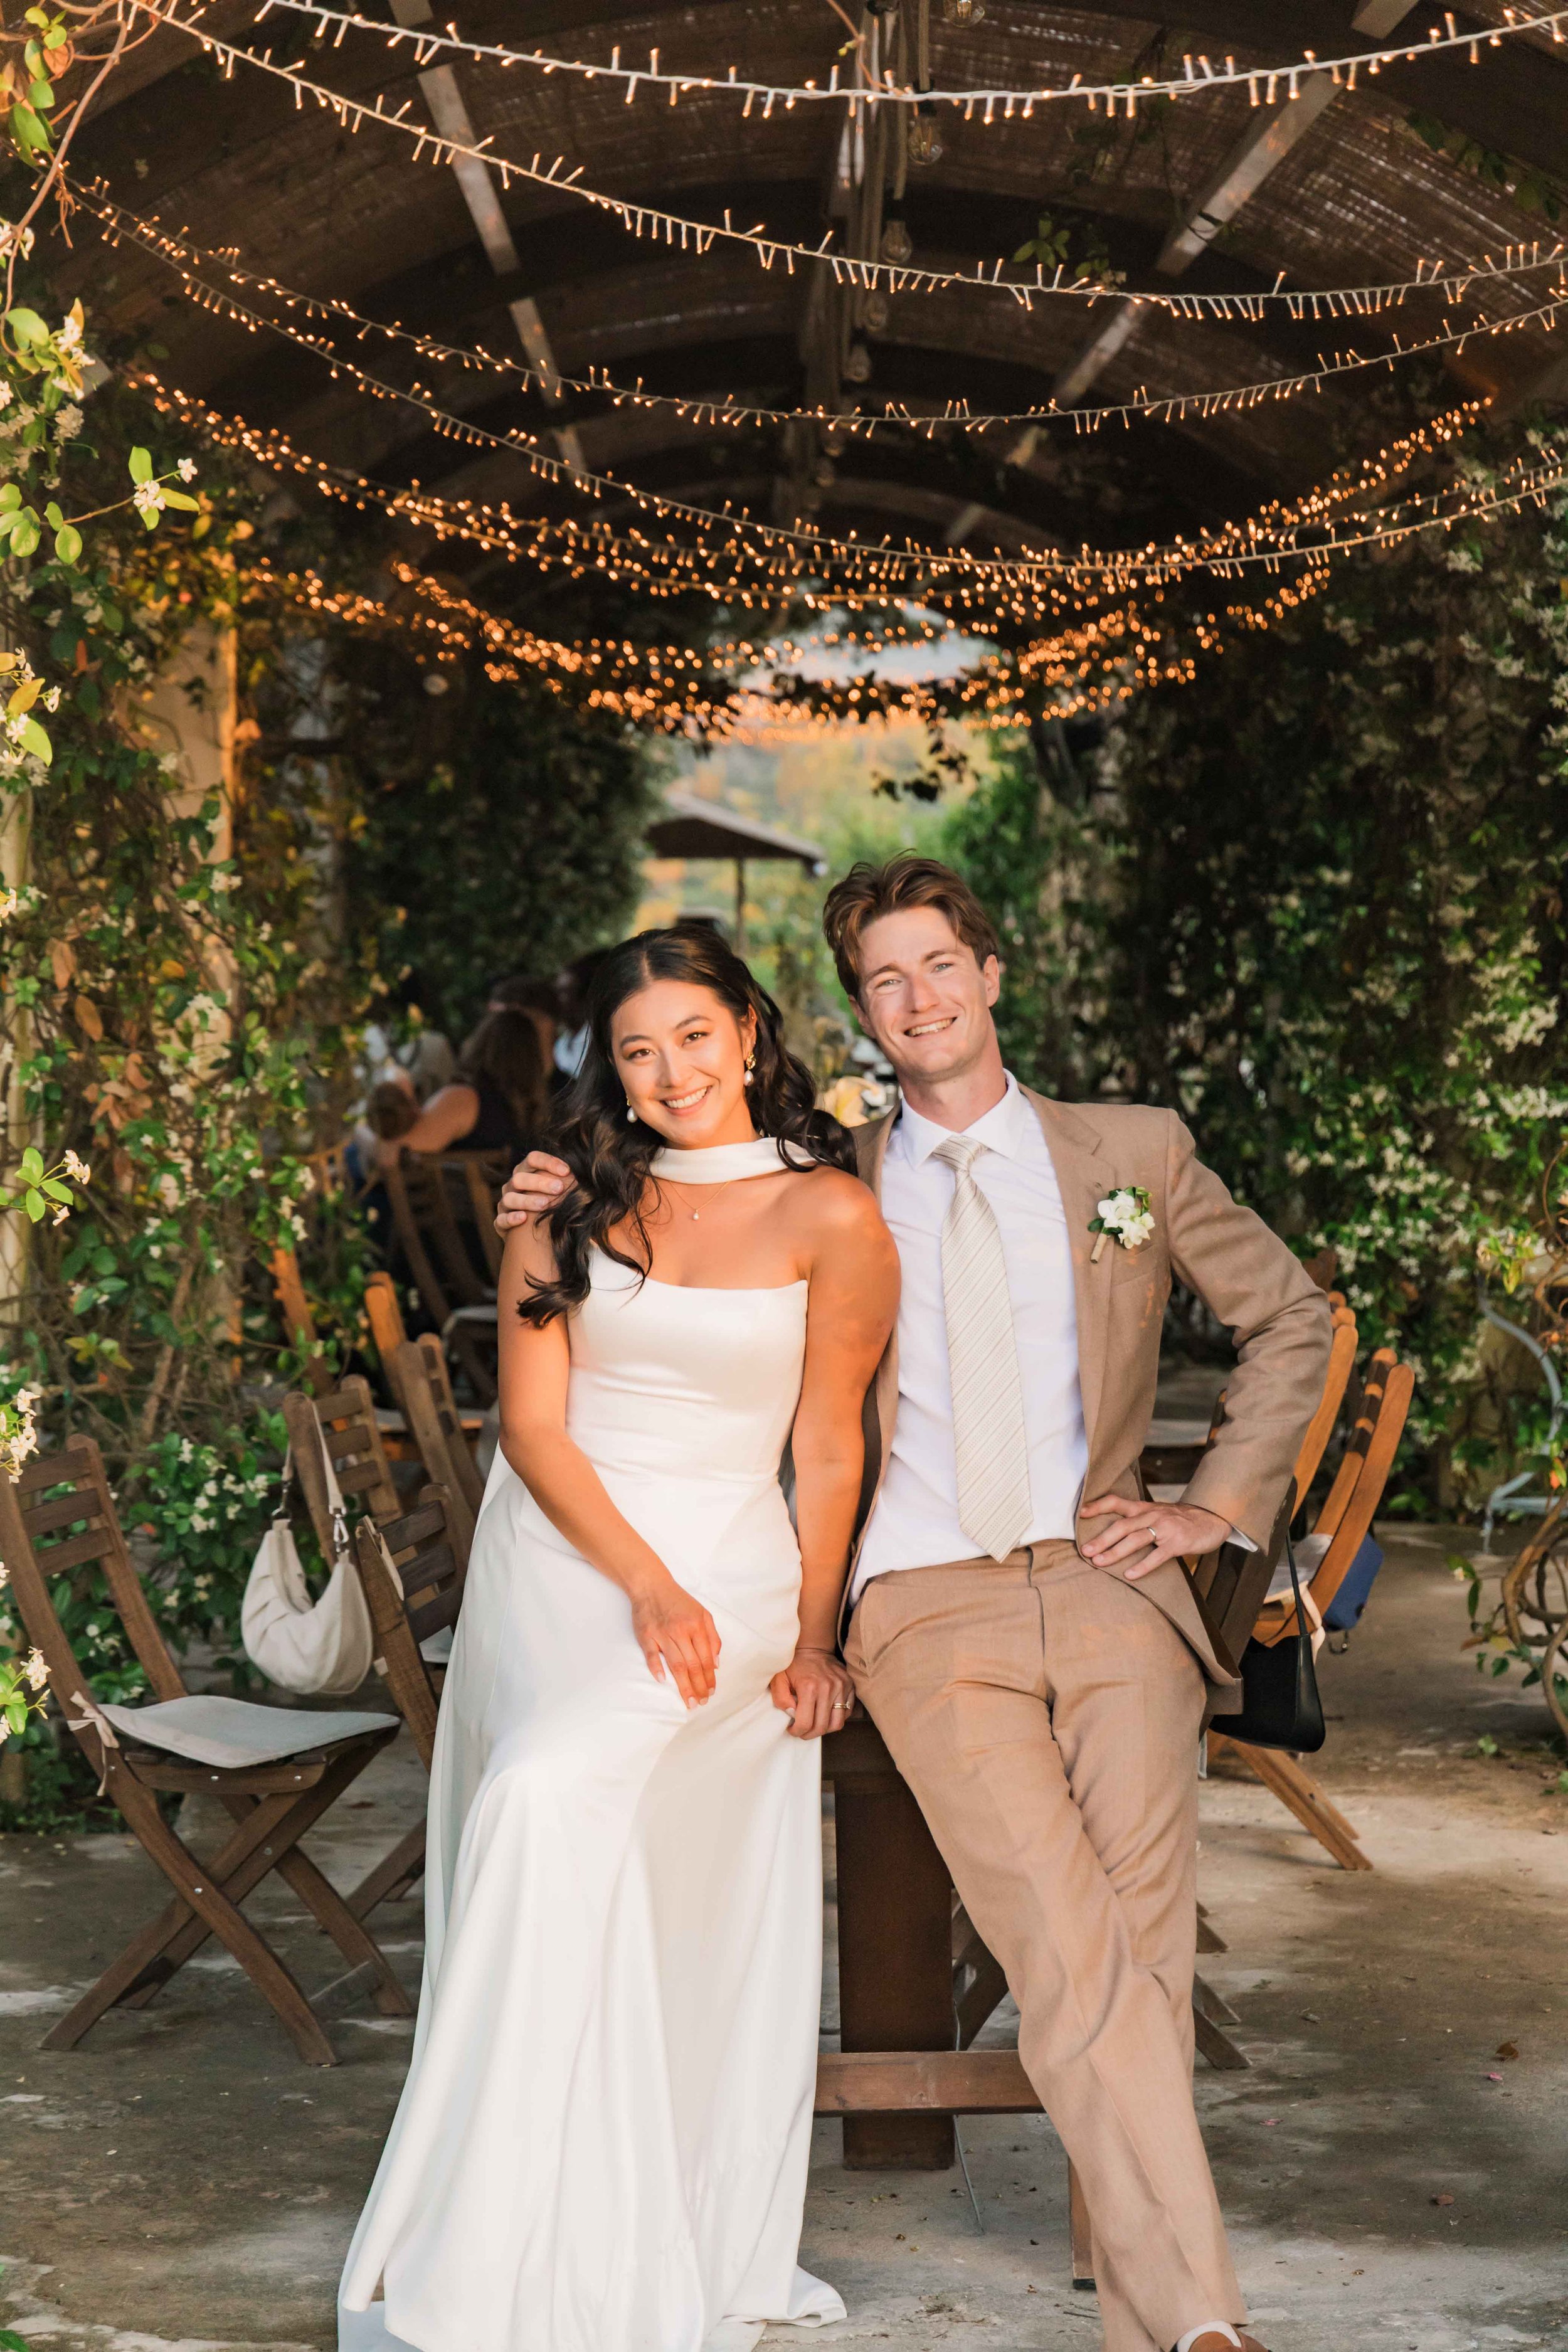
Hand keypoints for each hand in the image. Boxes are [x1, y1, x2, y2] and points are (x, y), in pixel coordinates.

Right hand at [495, 1149, 572, 1235]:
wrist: (535, 1233)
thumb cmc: (552, 1206)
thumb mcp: (560, 1193)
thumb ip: (569, 1183)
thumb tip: (591, 1178)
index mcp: (526, 1172)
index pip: (532, 1159)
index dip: (548, 1162)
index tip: (567, 1171)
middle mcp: (512, 1186)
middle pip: (520, 1178)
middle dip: (540, 1182)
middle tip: (559, 1188)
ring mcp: (505, 1203)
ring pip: (510, 1198)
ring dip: (527, 1200)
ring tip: (544, 1205)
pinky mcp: (500, 1222)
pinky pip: (501, 1219)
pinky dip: (511, 1218)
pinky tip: (523, 1219)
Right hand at [629, 1576, 720, 1707]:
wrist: (651, 1586)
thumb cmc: (679, 1602)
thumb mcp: (703, 1613)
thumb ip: (712, 1637)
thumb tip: (716, 1663)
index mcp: (696, 1625)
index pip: (706, 1658)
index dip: (709, 1677)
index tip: (711, 1692)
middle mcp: (680, 1631)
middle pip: (692, 1665)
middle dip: (698, 1687)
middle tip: (701, 1703)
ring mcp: (662, 1634)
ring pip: (675, 1665)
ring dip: (683, 1685)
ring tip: (689, 1701)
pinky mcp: (646, 1635)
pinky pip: (651, 1655)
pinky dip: (657, 1668)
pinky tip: (663, 1681)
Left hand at [770, 1644, 854, 1740]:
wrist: (812, 1648)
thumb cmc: (794, 1664)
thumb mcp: (778, 1679)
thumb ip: (781, 1699)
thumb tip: (792, 1715)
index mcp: (809, 1687)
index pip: (805, 1723)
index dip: (796, 1732)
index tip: (792, 1729)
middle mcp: (828, 1688)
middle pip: (822, 1727)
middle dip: (809, 1734)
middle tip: (801, 1731)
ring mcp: (841, 1687)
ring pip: (837, 1723)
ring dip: (824, 1729)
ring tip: (814, 1724)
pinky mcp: (850, 1686)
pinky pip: (846, 1712)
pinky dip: (835, 1718)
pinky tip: (824, 1713)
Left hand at [1081, 1494, 1230, 1579]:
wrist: (1211, 1519)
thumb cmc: (1180, 1520)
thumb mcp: (1157, 1513)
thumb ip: (1138, 1519)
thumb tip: (1112, 1531)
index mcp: (1144, 1508)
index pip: (1117, 1502)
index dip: (1098, 1506)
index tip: (1081, 1513)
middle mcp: (1152, 1515)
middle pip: (1122, 1525)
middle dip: (1102, 1538)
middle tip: (1085, 1551)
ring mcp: (1165, 1529)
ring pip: (1135, 1539)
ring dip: (1115, 1551)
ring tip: (1099, 1563)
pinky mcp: (1177, 1543)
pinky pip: (1157, 1556)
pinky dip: (1142, 1566)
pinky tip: (1129, 1575)